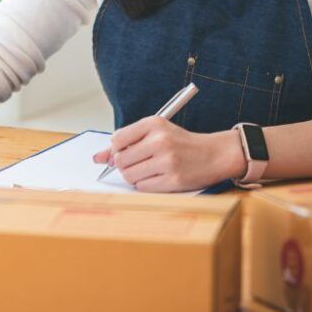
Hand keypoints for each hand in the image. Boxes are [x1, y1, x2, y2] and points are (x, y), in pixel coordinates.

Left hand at [91, 116, 245, 192]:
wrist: (214, 154)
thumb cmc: (181, 143)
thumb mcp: (156, 133)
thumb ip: (127, 142)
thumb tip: (97, 158)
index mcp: (154, 124)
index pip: (117, 139)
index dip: (117, 149)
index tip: (126, 151)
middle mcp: (160, 140)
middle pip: (120, 160)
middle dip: (125, 165)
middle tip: (140, 162)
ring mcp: (167, 161)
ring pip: (129, 175)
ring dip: (134, 176)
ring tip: (150, 169)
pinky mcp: (173, 180)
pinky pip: (143, 187)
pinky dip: (146, 185)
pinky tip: (159, 177)